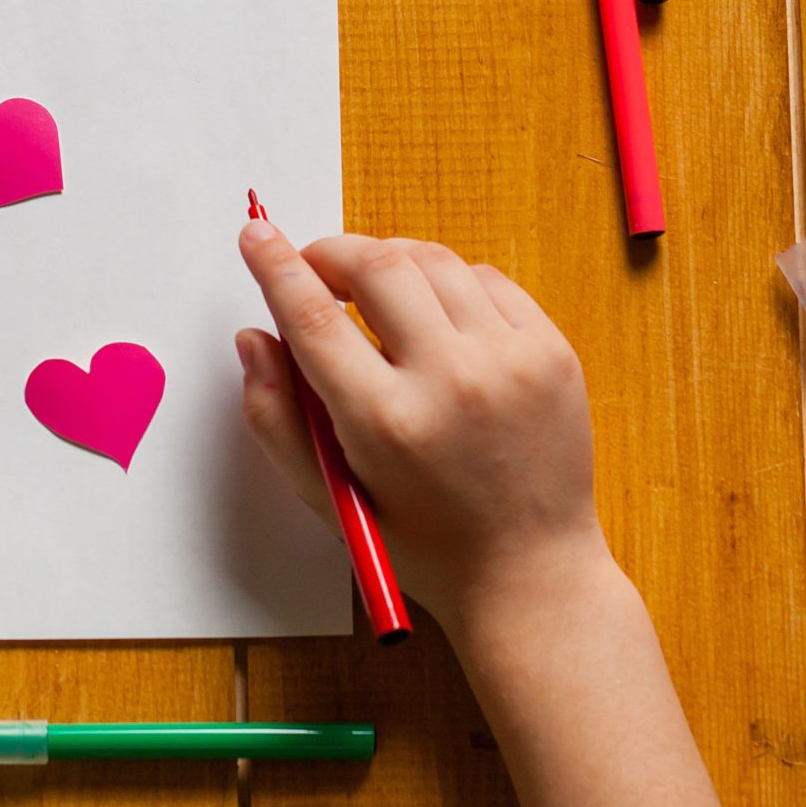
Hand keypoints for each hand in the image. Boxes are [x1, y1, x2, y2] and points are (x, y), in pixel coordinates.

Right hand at [233, 226, 607, 630]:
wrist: (530, 572)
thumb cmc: (421, 543)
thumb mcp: (327, 497)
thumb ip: (274, 416)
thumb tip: (253, 337)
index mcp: (386, 423)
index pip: (313, 316)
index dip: (276, 265)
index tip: (256, 234)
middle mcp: (452, 382)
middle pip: (376, 266)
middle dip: (332, 253)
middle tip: (316, 269)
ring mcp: (510, 361)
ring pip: (433, 261)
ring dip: (389, 262)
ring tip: (373, 294)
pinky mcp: (552, 352)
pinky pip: (487, 279)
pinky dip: (448, 281)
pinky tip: (434, 315)